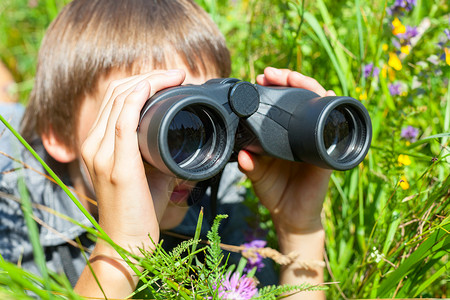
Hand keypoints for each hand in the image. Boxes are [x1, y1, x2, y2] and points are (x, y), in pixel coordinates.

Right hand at [81, 70, 185, 250]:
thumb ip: (157, 152)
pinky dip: (140, 96)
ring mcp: (101, 153)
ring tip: (174, 76)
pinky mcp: (116, 164)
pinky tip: (155, 85)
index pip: (114, 100)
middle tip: (175, 74)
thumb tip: (185, 138)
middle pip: (116, 93)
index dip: (140, 82)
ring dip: (149, 81)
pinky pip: (124, 118)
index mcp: (98, 144)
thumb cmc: (140, 209)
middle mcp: (93, 145)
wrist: (128, 242)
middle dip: (148, 76)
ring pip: (121, 100)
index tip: (168, 78)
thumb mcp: (147, 172)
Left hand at [238, 67, 334, 234]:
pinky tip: (326, 95)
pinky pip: (333, 126)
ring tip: (290, 78)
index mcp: (284, 134)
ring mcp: (316, 138)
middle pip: (301, 97)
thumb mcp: (257, 177)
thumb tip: (243, 153)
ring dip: (306, 86)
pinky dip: (331, 109)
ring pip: (317, 103)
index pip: (282, 104)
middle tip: (270, 74)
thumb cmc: (275, 193)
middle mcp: (301, 132)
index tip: (260, 79)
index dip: (274, 88)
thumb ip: (250, 166)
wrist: (292, 216)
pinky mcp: (327, 150)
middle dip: (288, 80)